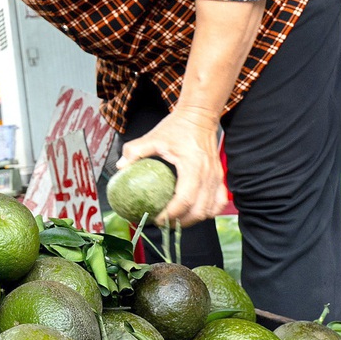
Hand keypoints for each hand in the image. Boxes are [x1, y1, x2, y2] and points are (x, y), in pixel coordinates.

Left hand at [116, 106, 226, 226]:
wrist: (199, 116)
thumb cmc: (177, 127)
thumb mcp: (152, 137)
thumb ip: (135, 151)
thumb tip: (121, 168)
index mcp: (193, 166)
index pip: (184, 200)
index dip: (170, 214)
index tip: (156, 218)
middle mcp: (208, 175)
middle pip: (199, 210)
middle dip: (180, 222)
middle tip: (163, 223)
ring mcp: (217, 177)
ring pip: (209, 210)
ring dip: (193, 219)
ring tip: (175, 220)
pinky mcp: (219, 178)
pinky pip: (218, 202)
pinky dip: (207, 212)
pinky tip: (193, 212)